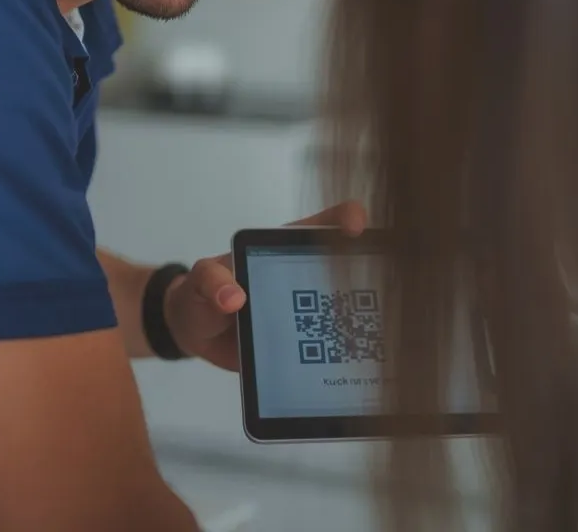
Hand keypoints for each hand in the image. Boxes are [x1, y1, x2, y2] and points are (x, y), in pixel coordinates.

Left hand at [162, 201, 365, 370]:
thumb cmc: (201, 293)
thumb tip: (233, 296)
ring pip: (346, 306)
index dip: (346, 218)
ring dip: (361, 315)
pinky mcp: (307, 342)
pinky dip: (344, 351)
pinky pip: (330, 344)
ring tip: (379, 323)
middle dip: (370, 269)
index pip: (325, 225)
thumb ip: (212, 281)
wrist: (197, 332)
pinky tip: (357, 360)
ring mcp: (310, 308)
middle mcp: (306, 274)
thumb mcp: (200, 281)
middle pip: (349, 265)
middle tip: (380, 280)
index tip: (355, 226)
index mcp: (286, 249)